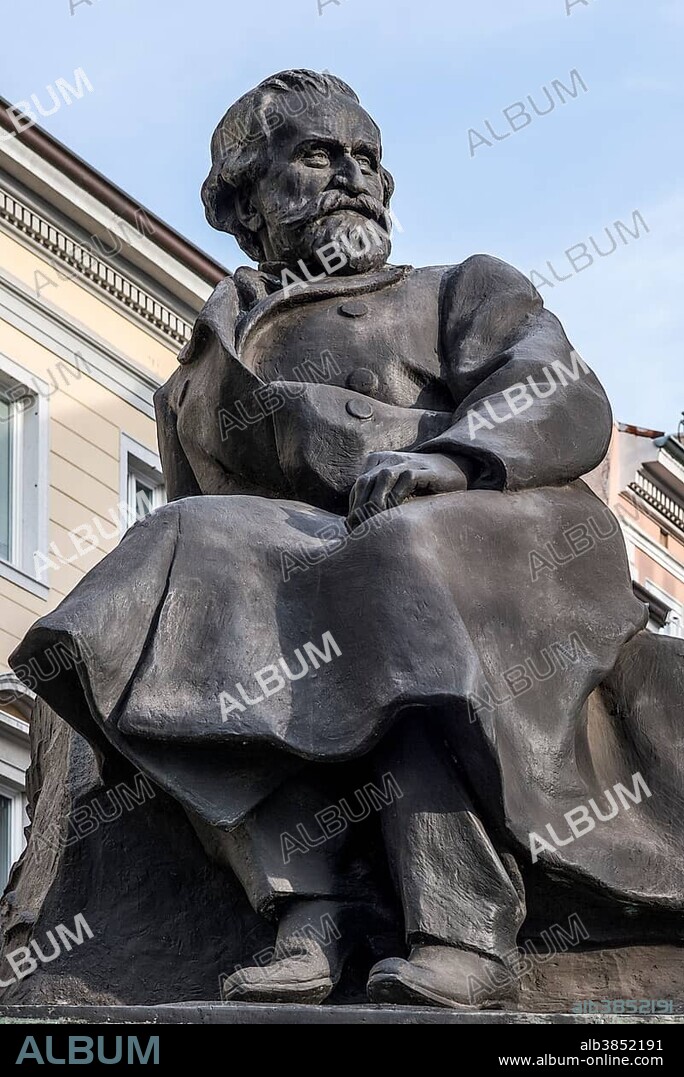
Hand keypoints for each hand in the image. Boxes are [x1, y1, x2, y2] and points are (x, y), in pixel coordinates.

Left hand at [347, 451, 468, 529]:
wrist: (452, 469)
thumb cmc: (420, 487)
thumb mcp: (394, 490)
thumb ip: (377, 499)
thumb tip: (352, 523)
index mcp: (378, 461)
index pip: (359, 486)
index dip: (353, 508)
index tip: (352, 529)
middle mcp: (389, 458)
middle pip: (366, 482)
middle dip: (360, 507)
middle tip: (359, 530)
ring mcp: (407, 461)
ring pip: (384, 478)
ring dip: (376, 501)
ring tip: (374, 523)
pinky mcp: (424, 469)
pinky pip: (407, 479)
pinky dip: (398, 495)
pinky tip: (396, 513)